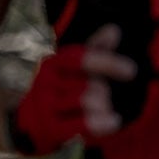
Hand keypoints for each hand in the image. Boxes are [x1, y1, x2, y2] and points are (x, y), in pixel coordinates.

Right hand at [5, 25, 137, 155]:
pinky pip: (81, 124)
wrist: (26, 125)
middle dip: (106, 91)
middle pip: (89, 83)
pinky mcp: (50, 129)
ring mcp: (46, 106)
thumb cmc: (60, 92)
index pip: (81, 58)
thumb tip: (114, 29)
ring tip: (108, 110)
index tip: (132, 71)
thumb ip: (95, 51)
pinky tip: (114, 122)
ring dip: (105, 107)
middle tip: (107, 98)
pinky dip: (101, 123)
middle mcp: (46, 82)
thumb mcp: (74, 70)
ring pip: (86, 102)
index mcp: (54, 64)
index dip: (107, 62)